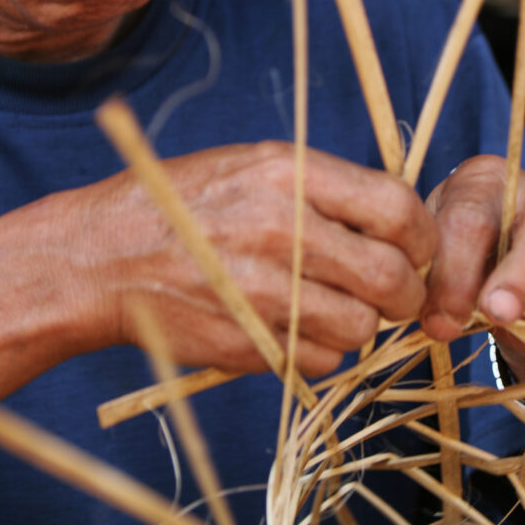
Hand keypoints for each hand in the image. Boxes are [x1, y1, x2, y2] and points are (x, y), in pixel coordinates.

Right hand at [77, 141, 437, 375]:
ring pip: (361, 327)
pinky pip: (319, 360)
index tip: (416, 246)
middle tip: (393, 291)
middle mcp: (281, 229)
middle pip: (390, 276)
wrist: (103, 256)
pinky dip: (319, 350)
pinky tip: (291, 324)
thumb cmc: (183, 202)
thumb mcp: (252, 164)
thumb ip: (323, 186)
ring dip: (360, 323)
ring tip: (330, 304)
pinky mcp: (248, 343)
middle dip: (405, 291)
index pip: (395, 206)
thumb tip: (397, 218)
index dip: (421, 234)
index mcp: (287, 173)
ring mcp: (263, 291)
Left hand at [420, 154, 524, 362]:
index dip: (455, 267)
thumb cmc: (465, 276)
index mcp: (488, 187)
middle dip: (523, 266)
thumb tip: (439, 320)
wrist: (506, 305)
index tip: (441, 319)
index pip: (472, 214)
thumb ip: (439, 286)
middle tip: (499, 311)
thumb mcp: (441, 274)